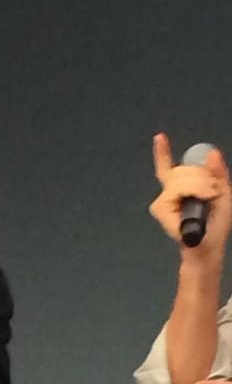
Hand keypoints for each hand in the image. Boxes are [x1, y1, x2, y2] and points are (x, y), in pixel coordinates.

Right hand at [149, 133, 231, 259]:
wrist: (208, 246)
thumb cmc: (216, 224)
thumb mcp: (225, 196)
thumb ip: (219, 174)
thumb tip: (212, 153)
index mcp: (182, 187)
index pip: (168, 168)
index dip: (162, 153)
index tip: (159, 137)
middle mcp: (169, 192)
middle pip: (183, 171)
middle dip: (202, 179)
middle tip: (211, 195)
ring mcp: (163, 201)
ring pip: (180, 179)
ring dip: (198, 187)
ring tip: (206, 201)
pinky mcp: (160, 209)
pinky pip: (174, 193)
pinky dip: (188, 195)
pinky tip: (192, 206)